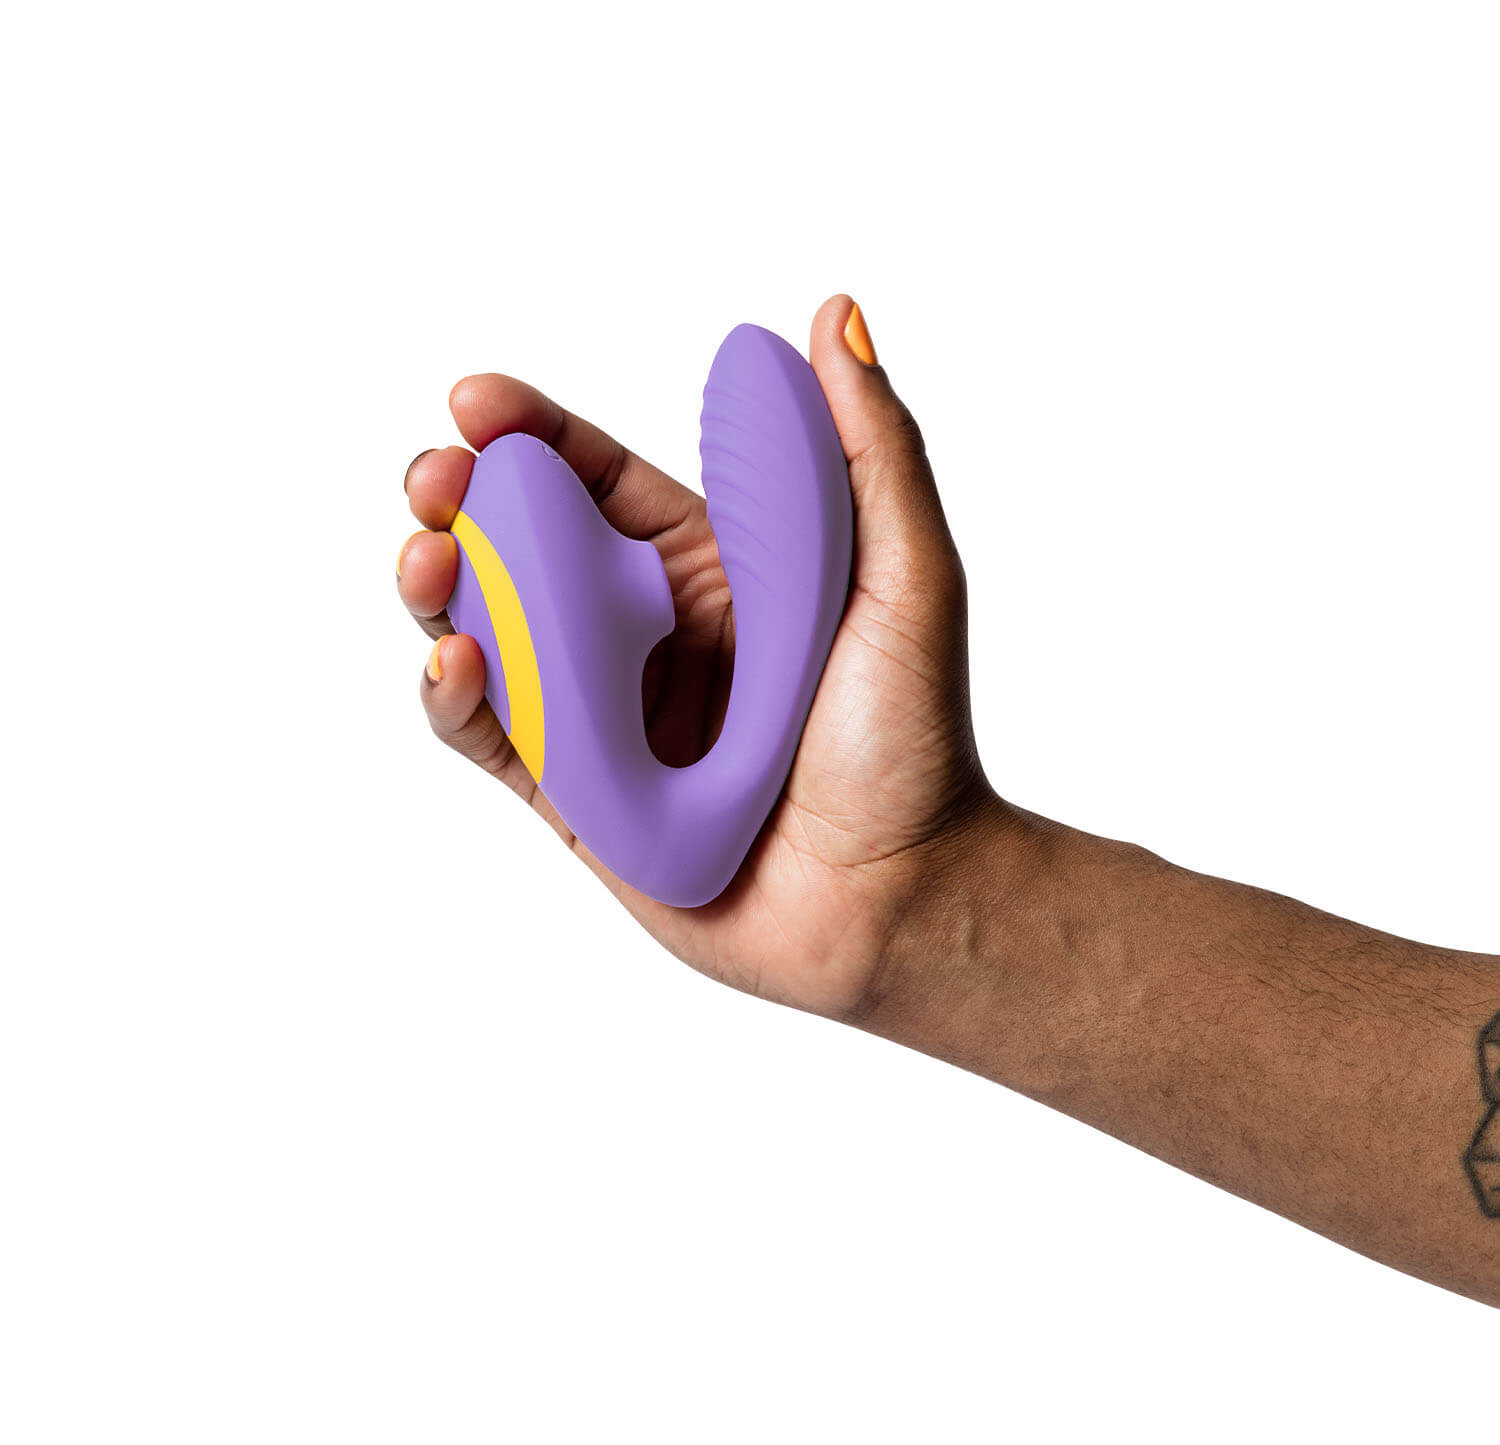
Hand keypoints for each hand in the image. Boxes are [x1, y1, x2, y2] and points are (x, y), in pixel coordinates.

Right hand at [396, 296, 997, 1017]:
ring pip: (492, 637)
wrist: (903, 901)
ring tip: (426, 563)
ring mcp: (607, 719)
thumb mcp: (906, 578)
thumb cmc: (917, 741)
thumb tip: (830, 312)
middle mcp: (648, 637)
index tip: (475, 400)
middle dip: (462, 505)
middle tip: (431, 483)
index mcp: (714, 573)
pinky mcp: (580, 803)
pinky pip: (498, 741)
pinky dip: (458, 701)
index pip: (601, 482)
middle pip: (524, 551)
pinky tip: (455, 663)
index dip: (533, 435)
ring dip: (440, 593)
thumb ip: (868, 450)